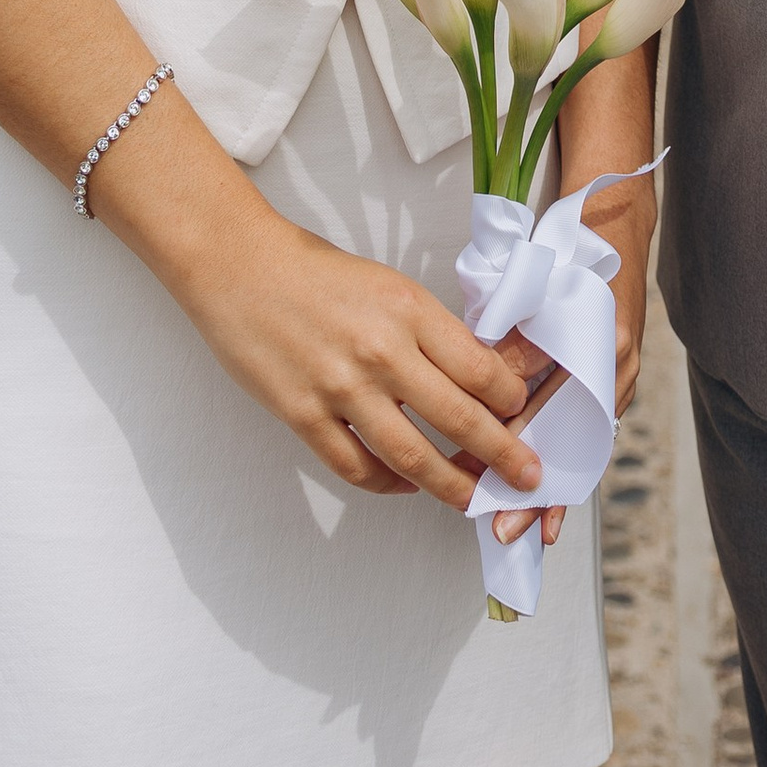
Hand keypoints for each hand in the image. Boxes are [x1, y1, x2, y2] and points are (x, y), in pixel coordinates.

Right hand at [184, 202, 544, 516]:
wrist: (240, 266)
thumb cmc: (314, 271)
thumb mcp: (386, 286)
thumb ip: (425, 331)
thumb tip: (470, 378)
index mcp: (409, 309)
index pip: (480, 367)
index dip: (510, 401)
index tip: (522, 415)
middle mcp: (382, 350)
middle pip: (459, 418)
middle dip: (502, 455)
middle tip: (526, 476)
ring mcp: (341, 387)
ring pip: (412, 455)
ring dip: (450, 485)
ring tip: (473, 500)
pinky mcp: (304, 415)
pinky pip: (357, 466)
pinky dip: (388, 484)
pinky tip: (404, 485)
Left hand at [487, 171, 655, 548]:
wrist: (609, 223)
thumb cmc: (568, 251)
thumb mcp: (537, 291)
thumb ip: (514, 343)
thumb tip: (486, 394)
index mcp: (601, 345)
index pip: (553, 413)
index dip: (518, 452)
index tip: (490, 485)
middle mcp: (616, 371)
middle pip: (572, 445)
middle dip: (536, 493)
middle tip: (501, 528)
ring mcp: (618, 381)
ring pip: (577, 446)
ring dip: (546, 488)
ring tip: (516, 528)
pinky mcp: (610, 385)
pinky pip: (582, 434)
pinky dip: (560, 466)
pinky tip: (542, 504)